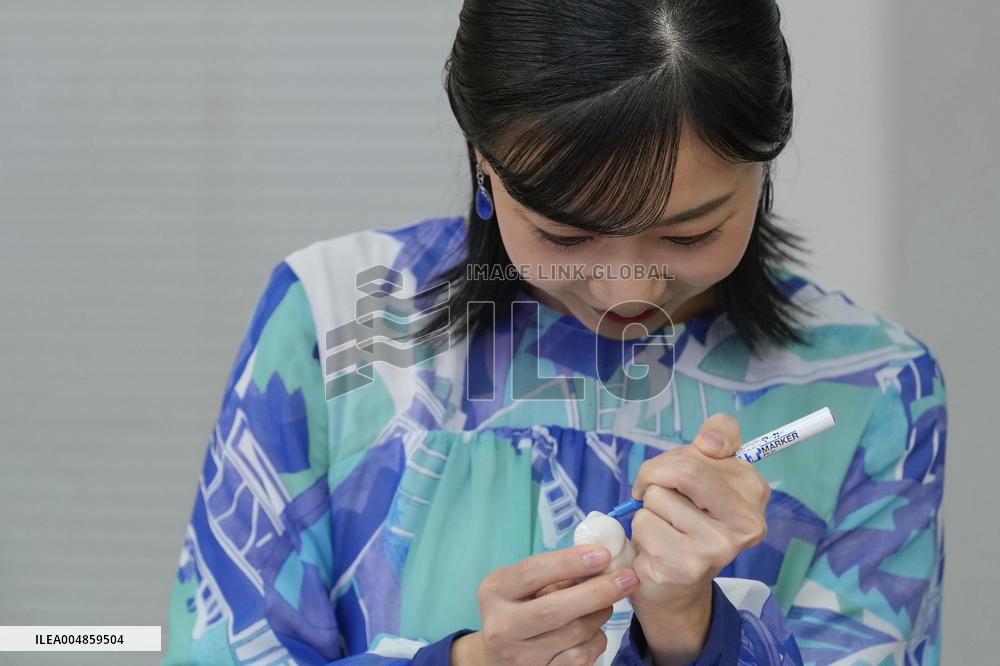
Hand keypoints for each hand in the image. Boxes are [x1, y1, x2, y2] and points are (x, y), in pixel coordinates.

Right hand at [450, 544, 638, 665]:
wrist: (497, 658)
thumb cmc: (517, 609)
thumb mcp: (522, 585)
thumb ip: (554, 574)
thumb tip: (599, 559)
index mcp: (495, 592)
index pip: (532, 572)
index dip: (569, 562)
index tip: (603, 554)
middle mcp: (501, 627)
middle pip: (555, 610)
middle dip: (598, 592)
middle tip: (628, 578)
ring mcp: (520, 657)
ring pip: (575, 633)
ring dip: (600, 614)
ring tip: (606, 603)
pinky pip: (581, 657)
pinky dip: (596, 640)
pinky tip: (594, 630)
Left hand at [627, 413, 770, 660]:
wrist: (675, 582)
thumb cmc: (686, 516)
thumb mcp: (703, 472)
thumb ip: (716, 439)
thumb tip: (711, 443)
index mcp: (754, 489)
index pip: (716, 440)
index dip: (683, 450)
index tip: (674, 469)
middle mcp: (747, 520)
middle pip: (684, 468)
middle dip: (656, 474)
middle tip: (655, 492)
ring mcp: (719, 545)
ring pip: (658, 495)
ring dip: (649, 507)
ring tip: (666, 526)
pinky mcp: (689, 564)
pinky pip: (645, 522)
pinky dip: (642, 529)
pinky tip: (658, 545)